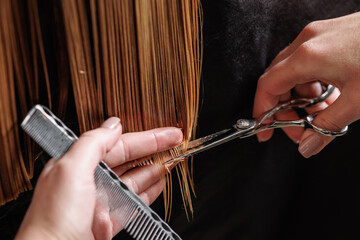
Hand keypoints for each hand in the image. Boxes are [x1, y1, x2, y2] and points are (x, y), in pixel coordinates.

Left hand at [15, 117, 182, 239]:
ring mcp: (100, 203)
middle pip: (129, 160)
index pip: (119, 145)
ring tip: (173, 161)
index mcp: (78, 164)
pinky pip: (133, 205)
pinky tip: (159, 185)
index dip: (146, 138)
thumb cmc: (53, 218)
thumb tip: (113, 124)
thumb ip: (93, 143)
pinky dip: (148, 194)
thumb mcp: (70, 169)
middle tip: (177, 143)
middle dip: (155, 151)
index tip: (167, 134)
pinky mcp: (107, 223)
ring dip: (155, 171)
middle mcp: (89, 181)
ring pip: (134, 181)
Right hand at [253, 12, 359, 157]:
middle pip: (278, 79)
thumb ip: (327, 126)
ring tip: (322, 113)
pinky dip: (313, 83)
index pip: (268, 86)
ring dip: (301, 97)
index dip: (262, 112)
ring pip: (293, 72)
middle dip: (284, 107)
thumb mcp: (359, 100)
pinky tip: (331, 95)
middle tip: (299, 127)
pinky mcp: (331, 35)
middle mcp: (307, 41)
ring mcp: (319, 35)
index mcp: (307, 56)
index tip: (266, 131)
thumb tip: (308, 146)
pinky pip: (308, 63)